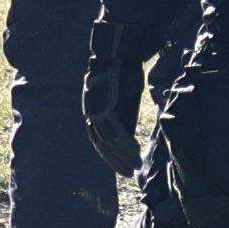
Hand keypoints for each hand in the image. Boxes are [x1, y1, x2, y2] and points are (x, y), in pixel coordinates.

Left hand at [72, 61, 149, 176]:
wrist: (119, 53)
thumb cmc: (122, 72)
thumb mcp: (120, 96)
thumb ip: (121, 113)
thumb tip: (127, 130)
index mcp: (93, 111)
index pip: (99, 140)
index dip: (109, 155)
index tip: (121, 166)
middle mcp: (91, 113)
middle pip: (103, 145)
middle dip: (116, 161)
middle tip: (129, 173)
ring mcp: (98, 112)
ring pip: (110, 142)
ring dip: (123, 156)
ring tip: (136, 166)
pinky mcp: (108, 108)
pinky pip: (118, 133)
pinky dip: (127, 145)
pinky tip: (137, 153)